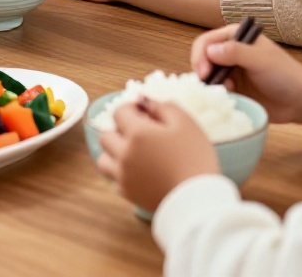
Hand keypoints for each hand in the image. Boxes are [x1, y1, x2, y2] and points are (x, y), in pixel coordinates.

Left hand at [96, 100, 218, 212]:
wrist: (198, 199)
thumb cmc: (195, 158)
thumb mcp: (186, 124)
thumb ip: (163, 107)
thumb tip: (145, 101)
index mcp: (136, 133)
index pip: (119, 112)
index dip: (131, 109)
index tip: (145, 113)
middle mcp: (123, 153)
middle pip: (106, 135)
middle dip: (119, 130)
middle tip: (140, 134)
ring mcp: (122, 175)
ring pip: (103, 159)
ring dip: (114, 153)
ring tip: (134, 154)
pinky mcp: (127, 193)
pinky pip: (114, 179)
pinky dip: (121, 173)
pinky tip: (138, 172)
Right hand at [189, 24, 301, 123]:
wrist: (300, 100)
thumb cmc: (284, 75)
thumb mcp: (260, 60)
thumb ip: (235, 52)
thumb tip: (209, 51)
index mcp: (234, 37)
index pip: (206, 42)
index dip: (201, 56)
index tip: (204, 73)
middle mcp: (229, 52)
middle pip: (202, 59)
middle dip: (202, 72)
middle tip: (209, 85)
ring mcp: (229, 71)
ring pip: (206, 76)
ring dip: (210, 85)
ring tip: (226, 91)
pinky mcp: (232, 89)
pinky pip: (214, 91)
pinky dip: (216, 95)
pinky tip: (229, 98)